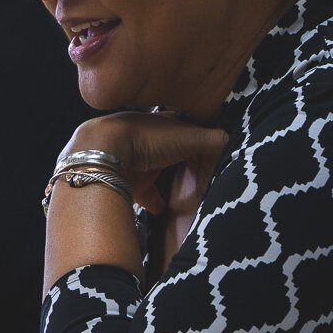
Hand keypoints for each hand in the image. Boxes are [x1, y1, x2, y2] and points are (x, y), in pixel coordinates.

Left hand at [49, 113, 226, 276]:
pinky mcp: (126, 182)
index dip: (195, 133)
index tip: (210, 144)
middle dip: (181, 157)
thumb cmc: (145, 138)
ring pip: (155, 170)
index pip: (182, 125)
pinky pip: (143, 194)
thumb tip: (231, 139)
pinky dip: (154, 202)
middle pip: (168, 149)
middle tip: (200, 170)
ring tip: (185, 190)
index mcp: (159, 122)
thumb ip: (211, 138)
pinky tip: (164, 211)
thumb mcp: (185, 136)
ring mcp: (134, 160)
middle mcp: (145, 139)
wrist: (101, 154)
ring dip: (166, 179)